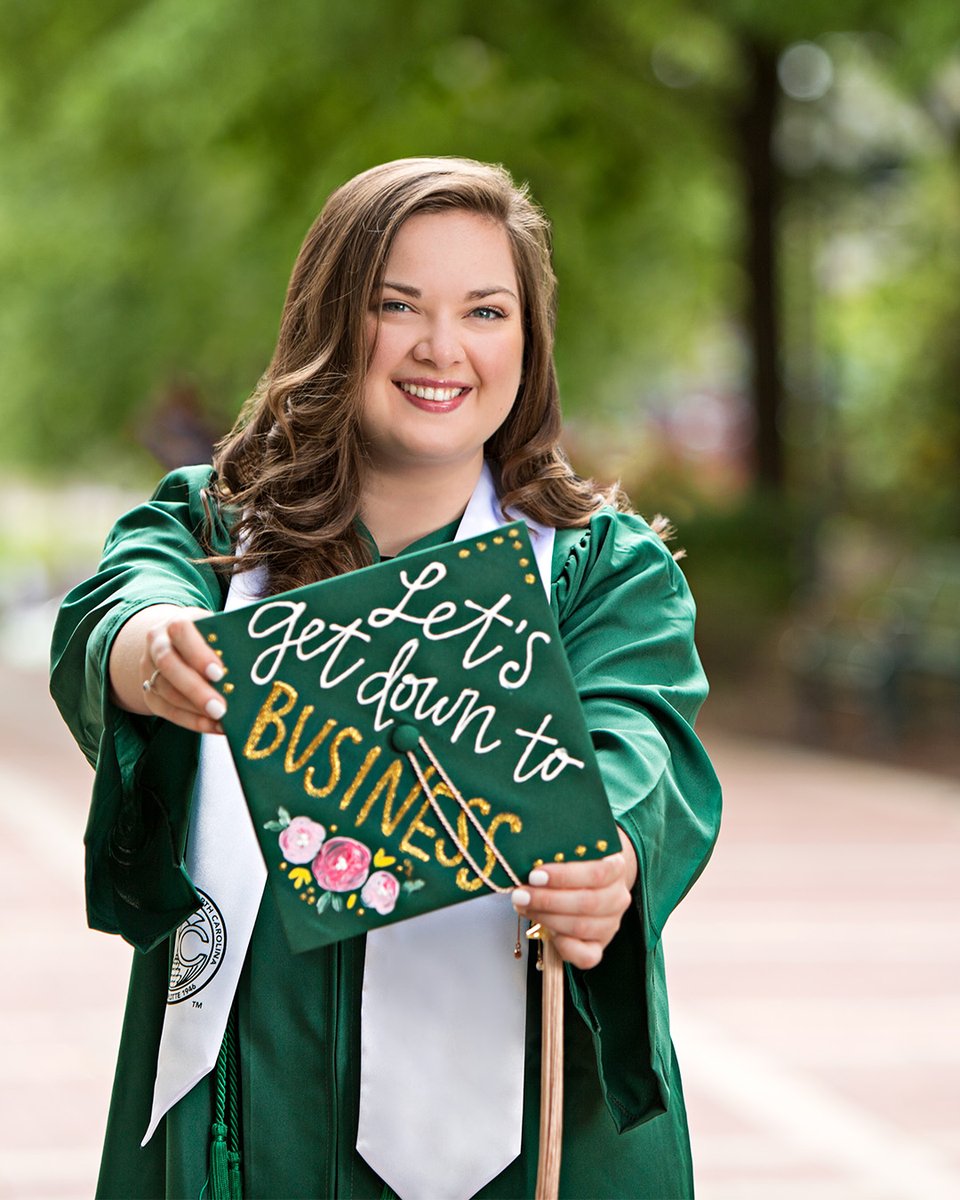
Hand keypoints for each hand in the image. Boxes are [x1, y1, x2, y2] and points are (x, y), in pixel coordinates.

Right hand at [109, 604, 227, 733]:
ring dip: (194, 709)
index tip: (219, 672)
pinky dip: (191, 721)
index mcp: (175, 623)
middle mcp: (157, 644)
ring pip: (165, 691)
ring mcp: (149, 669)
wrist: (171, 642)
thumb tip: (258, 660)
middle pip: (169, 665)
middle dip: (195, 689)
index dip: (198, 653)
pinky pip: (166, 711)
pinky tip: (213, 726)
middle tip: (220, 707)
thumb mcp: (215, 630)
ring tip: (221, 719)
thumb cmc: (205, 636)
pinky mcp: (149, 692)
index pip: (180, 631)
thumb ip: (229, 642)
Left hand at [511, 827, 637, 969]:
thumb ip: (558, 850)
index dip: (564, 876)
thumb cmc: (577, 861)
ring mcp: (611, 923)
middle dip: (547, 900)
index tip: (535, 875)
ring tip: (523, 907)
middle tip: (520, 895)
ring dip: (547, 919)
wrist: (594, 876)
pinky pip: (588, 956)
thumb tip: (526, 855)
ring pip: (582, 927)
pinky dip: (565, 947)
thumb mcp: (572, 847)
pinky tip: (548, 934)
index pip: (596, 873)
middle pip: (587, 903)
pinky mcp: (600, 945)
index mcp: (616, 867)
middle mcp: (618, 897)